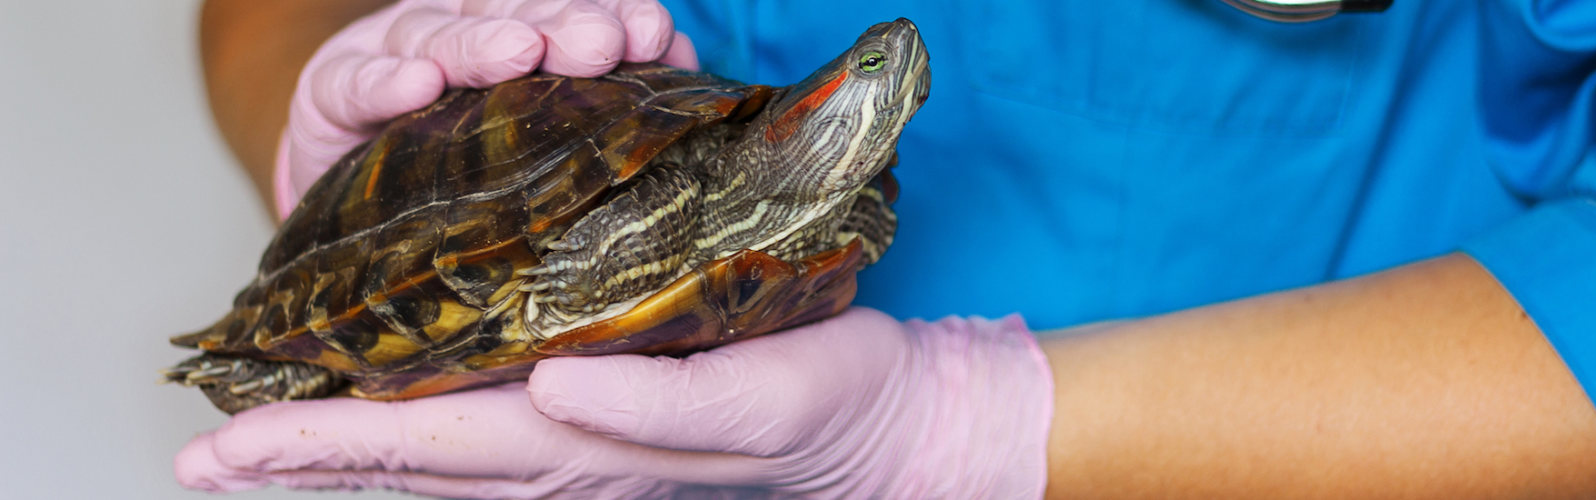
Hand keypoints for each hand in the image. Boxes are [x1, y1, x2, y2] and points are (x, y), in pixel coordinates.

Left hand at [175, 308, 1053, 497]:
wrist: (870, 425)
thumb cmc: (819, 401)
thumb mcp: (751, 397)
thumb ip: (654, 402)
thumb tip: (550, 384)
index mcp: (584, 449)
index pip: (428, 447)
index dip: (324, 443)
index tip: (232, 445)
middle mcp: (560, 459)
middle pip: (405, 462)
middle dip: (298, 459)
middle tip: (202, 451)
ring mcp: (573, 453)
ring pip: (430, 458)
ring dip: (337, 451)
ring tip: (257, 444)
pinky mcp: (594, 431)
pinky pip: (475, 443)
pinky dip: (406, 436)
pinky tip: (381, 419)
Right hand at [272, 0, 699, 218]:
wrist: (356, 225)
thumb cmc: (468, 184)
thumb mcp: (540, 150)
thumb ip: (605, 111)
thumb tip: (682, 75)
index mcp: (519, 41)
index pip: (567, 16)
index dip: (610, 16)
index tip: (656, 35)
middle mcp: (459, 36)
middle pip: (512, 16)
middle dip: (562, 24)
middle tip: (603, 42)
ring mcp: (391, 56)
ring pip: (437, 35)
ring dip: (481, 42)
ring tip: (520, 52)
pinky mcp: (328, 94)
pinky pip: (353, 84)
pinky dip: (383, 81)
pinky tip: (417, 85)